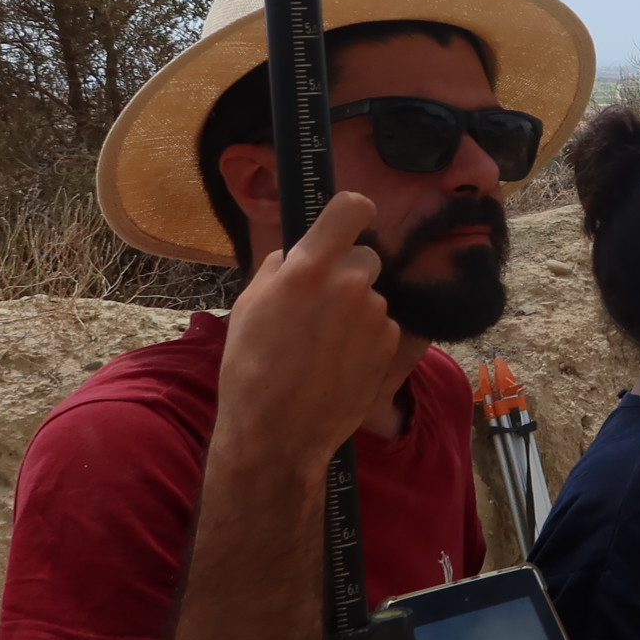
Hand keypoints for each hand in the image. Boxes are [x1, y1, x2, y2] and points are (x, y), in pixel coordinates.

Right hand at [217, 190, 400, 468]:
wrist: (278, 431)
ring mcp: (375, 314)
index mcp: (310, 267)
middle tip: (322, 304)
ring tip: (323, 344)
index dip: (351, 212)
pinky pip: (381, 325)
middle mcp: (350, 283)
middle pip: (365, 255)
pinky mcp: (391, 342)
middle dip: (348, 271)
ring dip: (355, 309)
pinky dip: (366, 338)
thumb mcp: (249, 307)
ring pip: (372, 294)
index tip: (346, 224)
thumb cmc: (251, 368)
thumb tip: (294, 255)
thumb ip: (278, 271)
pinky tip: (339, 362)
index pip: (353, 208)